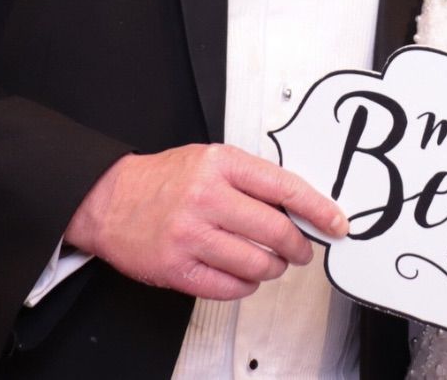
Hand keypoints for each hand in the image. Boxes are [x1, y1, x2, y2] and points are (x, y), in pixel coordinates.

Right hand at [65, 143, 348, 296]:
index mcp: (221, 164)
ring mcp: (192, 236)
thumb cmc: (166, 178)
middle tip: (303, 250)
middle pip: (276, 231)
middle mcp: (208, 198)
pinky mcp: (178, 269)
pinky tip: (245, 274)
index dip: (318, 208)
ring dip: (274, 268)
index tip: (335, 222)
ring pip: (257, 264)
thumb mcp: (212, 159)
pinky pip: (230, 287)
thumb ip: (252, 179)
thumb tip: (298, 205)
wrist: (111, 200)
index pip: (285, 187)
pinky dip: (247, 285)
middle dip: (299, 247)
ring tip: (272, 262)